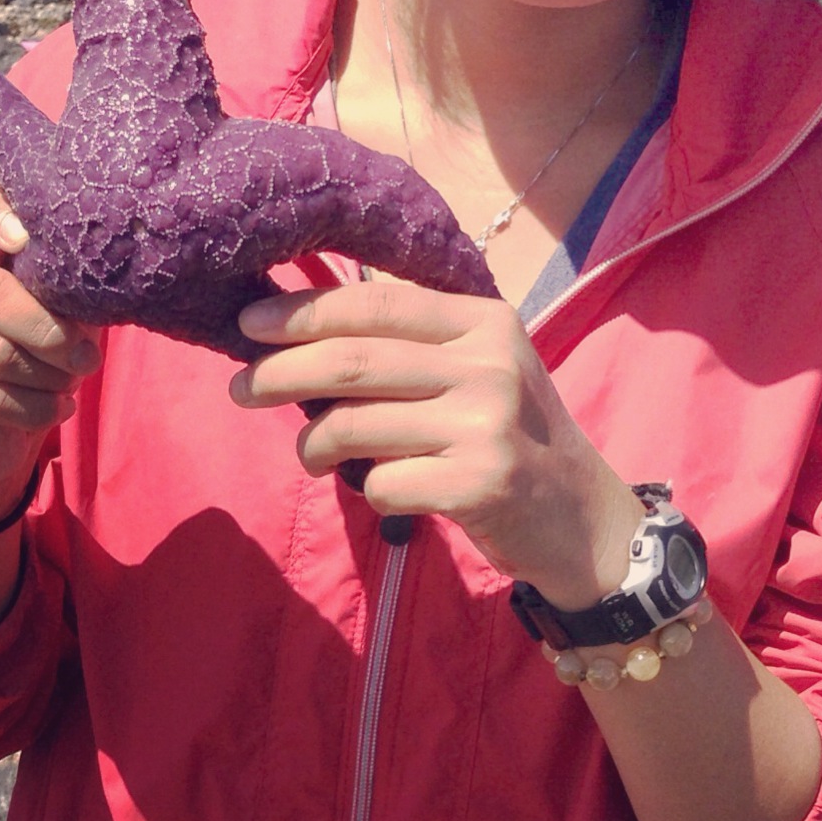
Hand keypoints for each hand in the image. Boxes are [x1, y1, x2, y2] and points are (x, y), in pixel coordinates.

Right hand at [0, 154, 100, 519]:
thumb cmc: (33, 347)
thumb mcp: (52, 300)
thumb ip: (60, 276)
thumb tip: (102, 279)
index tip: (25, 238)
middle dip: (52, 330)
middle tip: (87, 356)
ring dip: (51, 375)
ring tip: (70, 380)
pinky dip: (37, 408)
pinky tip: (55, 406)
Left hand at [231, 283, 645, 606]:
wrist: (580, 518)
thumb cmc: (509, 437)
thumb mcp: (478, 371)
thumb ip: (410, 349)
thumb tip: (298, 340)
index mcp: (485, 322)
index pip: (378, 302)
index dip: (305, 311)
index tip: (248, 321)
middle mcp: (490, 365)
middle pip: (355, 361)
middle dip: (281, 372)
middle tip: (241, 388)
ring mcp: (487, 425)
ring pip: (355, 424)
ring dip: (313, 443)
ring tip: (311, 454)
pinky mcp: (479, 484)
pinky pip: (382, 482)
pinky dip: (367, 489)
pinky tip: (388, 490)